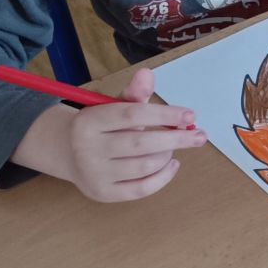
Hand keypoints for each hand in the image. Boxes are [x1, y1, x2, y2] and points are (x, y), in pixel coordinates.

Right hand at [34, 67, 204, 202]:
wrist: (67, 153)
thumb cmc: (101, 126)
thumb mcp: (113, 106)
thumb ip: (133, 93)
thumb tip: (147, 73)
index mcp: (89, 121)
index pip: (132, 115)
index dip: (165, 114)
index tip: (191, 115)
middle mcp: (87, 149)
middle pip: (140, 144)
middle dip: (176, 138)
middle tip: (200, 136)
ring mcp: (93, 174)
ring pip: (144, 166)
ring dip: (168, 155)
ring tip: (174, 146)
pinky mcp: (102, 193)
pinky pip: (140, 189)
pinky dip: (163, 177)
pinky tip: (172, 164)